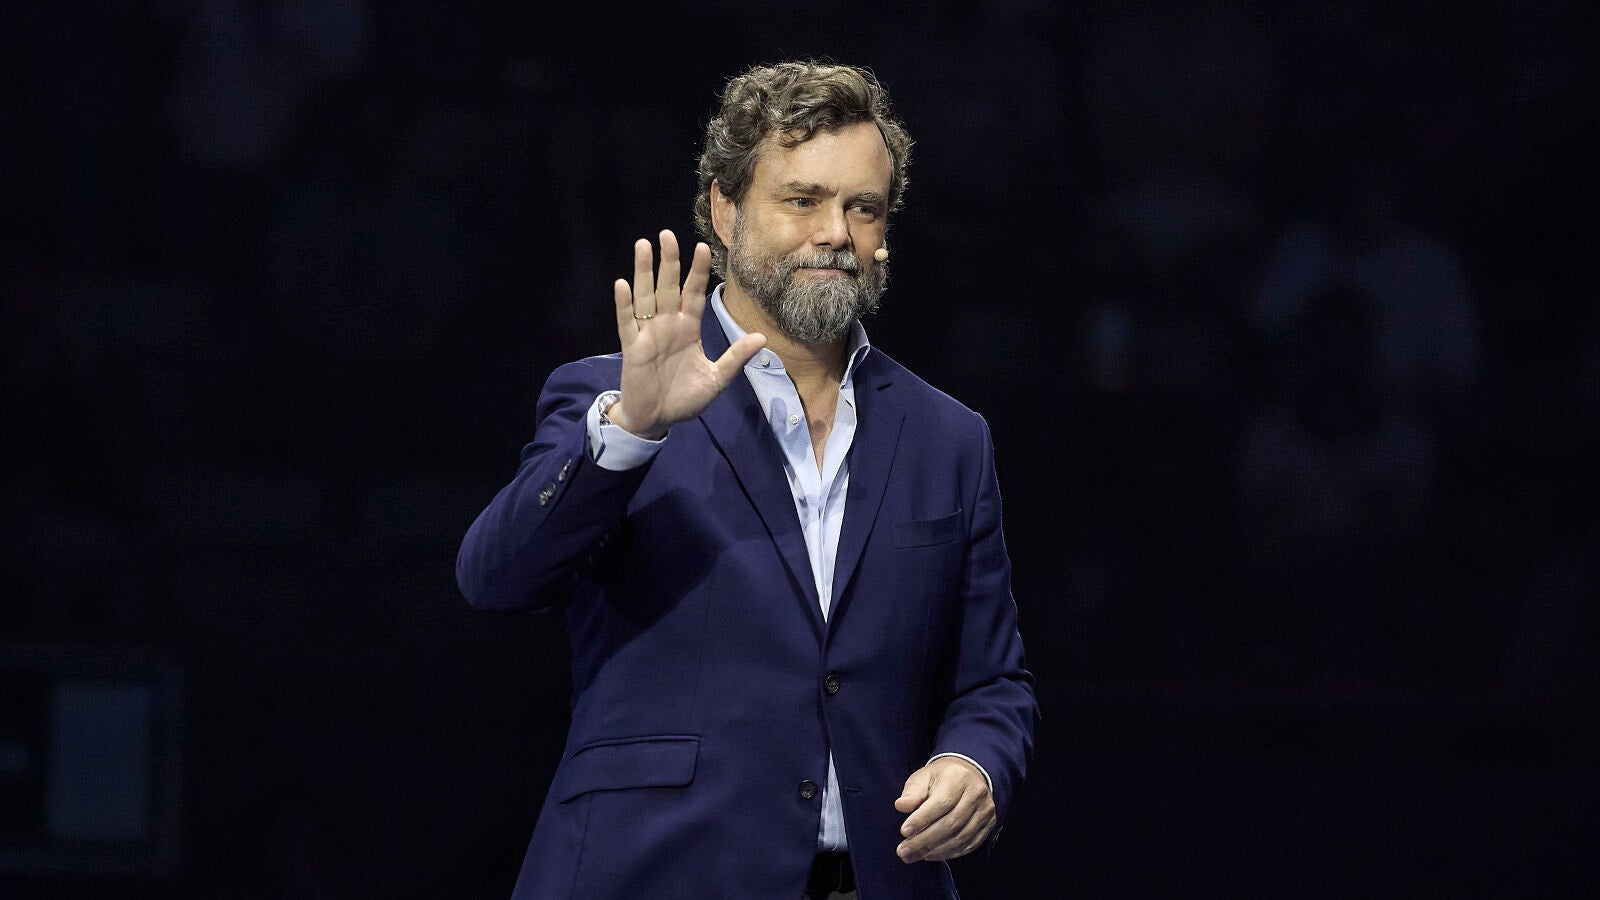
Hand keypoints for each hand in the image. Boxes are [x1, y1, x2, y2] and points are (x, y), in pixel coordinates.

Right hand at [608, 230, 765, 438]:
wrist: (657, 420)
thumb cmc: (685, 399)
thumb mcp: (717, 379)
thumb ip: (735, 358)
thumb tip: (761, 338)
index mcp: (688, 329)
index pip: (694, 293)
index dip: (697, 272)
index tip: (701, 247)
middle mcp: (667, 325)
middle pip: (668, 286)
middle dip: (668, 261)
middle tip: (667, 234)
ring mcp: (648, 334)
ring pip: (645, 296)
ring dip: (644, 272)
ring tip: (643, 245)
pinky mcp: (632, 348)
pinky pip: (626, 322)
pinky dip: (624, 304)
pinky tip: (623, 284)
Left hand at [893, 757, 995, 863]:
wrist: (967, 777)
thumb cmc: (940, 779)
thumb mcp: (923, 777)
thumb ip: (913, 792)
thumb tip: (901, 805)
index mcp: (958, 778)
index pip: (941, 802)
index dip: (922, 819)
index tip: (904, 831)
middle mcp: (976, 794)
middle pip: (951, 823)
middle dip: (925, 840)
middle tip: (904, 851)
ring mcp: (985, 811)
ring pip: (960, 837)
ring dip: (934, 850)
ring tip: (913, 856)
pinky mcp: (988, 825)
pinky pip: (968, 844)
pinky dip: (948, 853)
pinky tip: (930, 855)